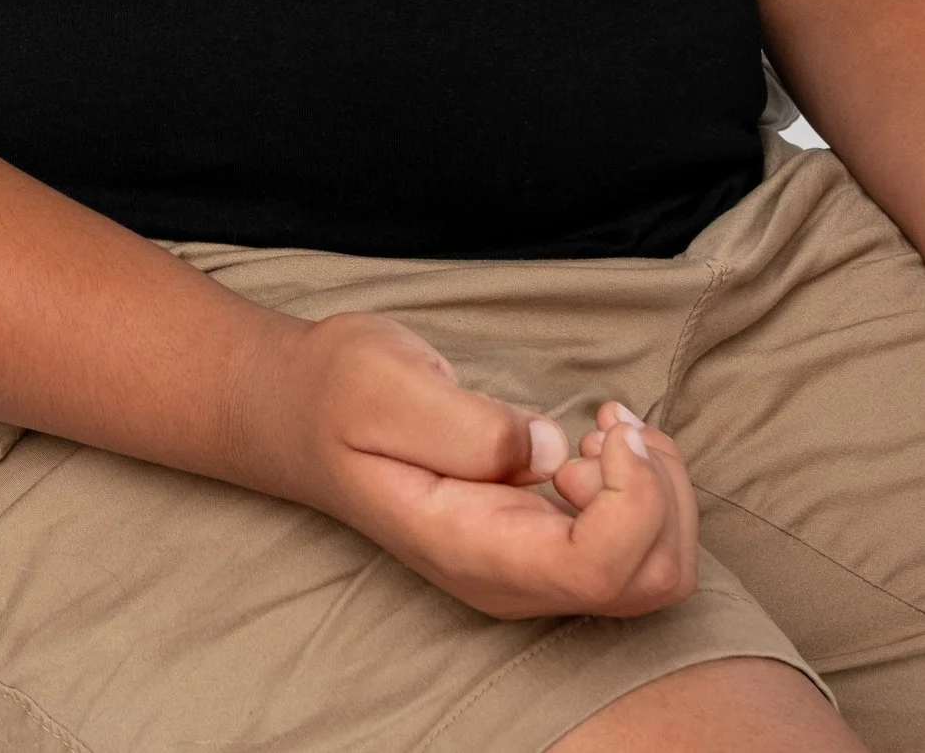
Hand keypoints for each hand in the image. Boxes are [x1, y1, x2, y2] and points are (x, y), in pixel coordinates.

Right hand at [247, 311, 697, 621]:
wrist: (304, 413)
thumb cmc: (341, 391)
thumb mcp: (387, 384)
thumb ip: (467, 423)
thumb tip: (546, 449)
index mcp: (472, 550)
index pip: (599, 570)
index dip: (633, 500)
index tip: (603, 426)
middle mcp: (512, 578)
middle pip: (649, 582)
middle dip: (661, 496)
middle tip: (609, 423)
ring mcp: (530, 568)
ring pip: (656, 571)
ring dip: (661, 493)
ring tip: (606, 429)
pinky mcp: (542, 545)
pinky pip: (635, 549)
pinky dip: (646, 492)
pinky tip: (597, 443)